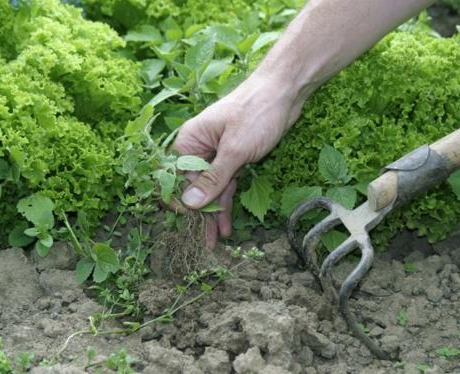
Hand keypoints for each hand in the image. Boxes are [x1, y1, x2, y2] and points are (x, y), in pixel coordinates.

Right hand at [173, 73, 303, 247]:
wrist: (285, 91)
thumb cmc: (256, 113)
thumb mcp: (234, 150)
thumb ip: (212, 179)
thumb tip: (189, 204)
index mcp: (190, 141)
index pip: (174, 177)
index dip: (180, 201)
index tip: (189, 223)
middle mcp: (199, 148)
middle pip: (193, 187)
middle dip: (199, 215)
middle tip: (205, 243)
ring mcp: (217, 154)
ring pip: (211, 189)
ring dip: (214, 214)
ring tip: (217, 241)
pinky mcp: (235, 157)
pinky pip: (226, 184)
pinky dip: (227, 202)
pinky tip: (229, 224)